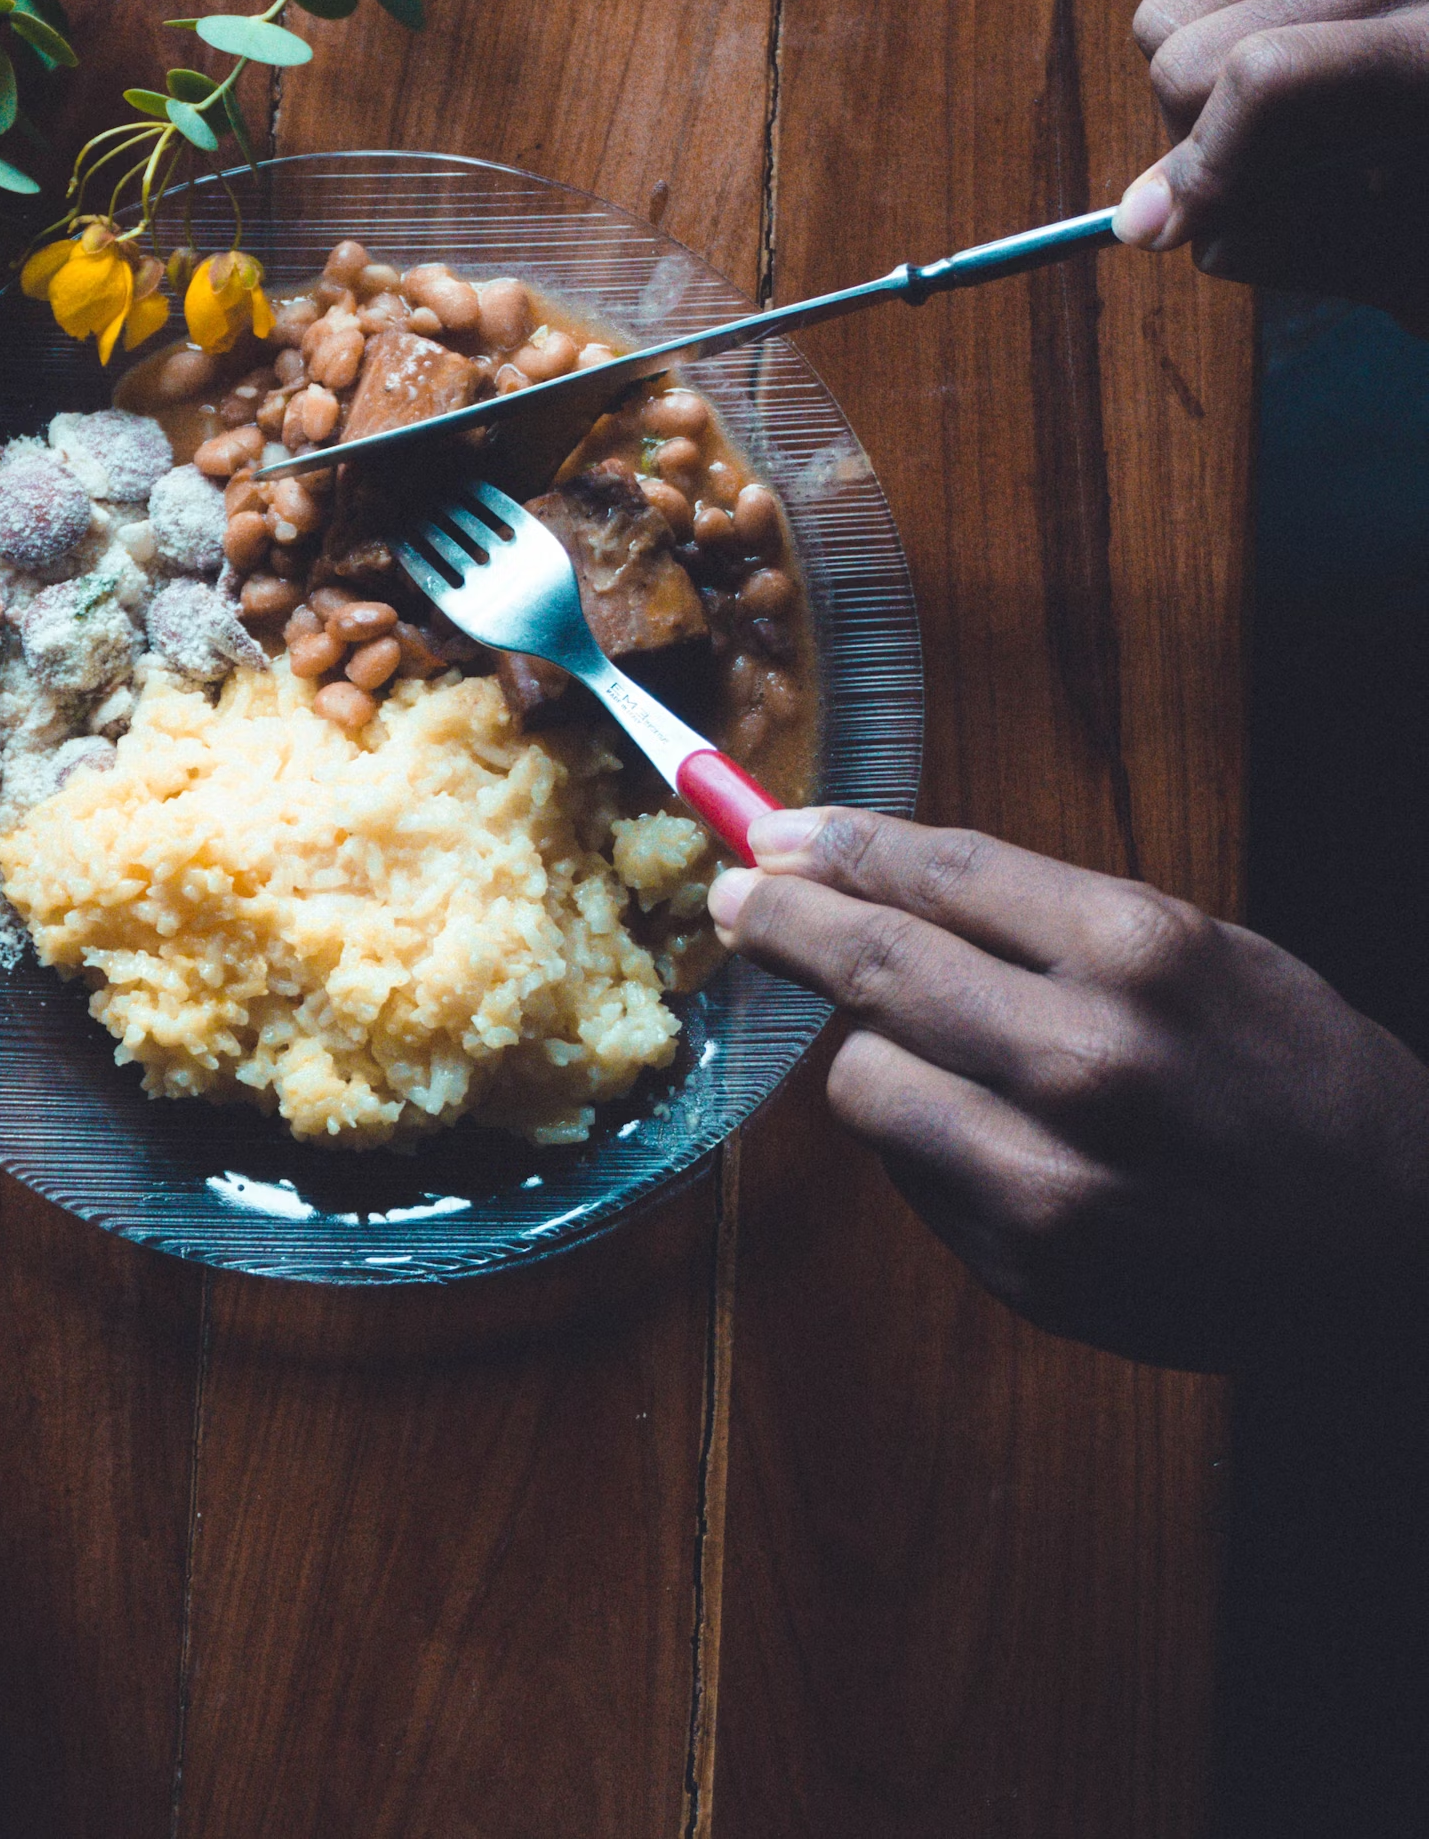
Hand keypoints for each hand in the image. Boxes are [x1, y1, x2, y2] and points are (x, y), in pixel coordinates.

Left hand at [711, 808, 1428, 1368]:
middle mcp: (1086, 1061)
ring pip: (864, 1080)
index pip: (938, 873)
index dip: (840, 846)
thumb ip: (1042, 919)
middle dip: (786, 922)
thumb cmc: (1297, 1077)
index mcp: (1140, 953)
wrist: (1399, 1249)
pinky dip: (927, 1139)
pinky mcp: (1027, 1268)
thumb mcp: (1201, 950)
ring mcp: (1051, 1177)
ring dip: (874, 1051)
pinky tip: (997, 1136)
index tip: (774, 833)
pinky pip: (909, 1173)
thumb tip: (868, 877)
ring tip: (941, 1052)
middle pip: (875, 967)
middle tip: (737, 898)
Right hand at [1113, 0, 1428, 328]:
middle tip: (1267, 183)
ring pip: (1168, 20)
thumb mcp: (1391, 258)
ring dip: (1199, 95)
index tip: (1168, 232)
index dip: (1204, 166)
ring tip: (1288, 127)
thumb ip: (1271, 246)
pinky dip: (1217, 43)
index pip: (1270, 79)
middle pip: (1191, 59)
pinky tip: (1294, 69)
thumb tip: (1141, 222)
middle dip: (1199, 143)